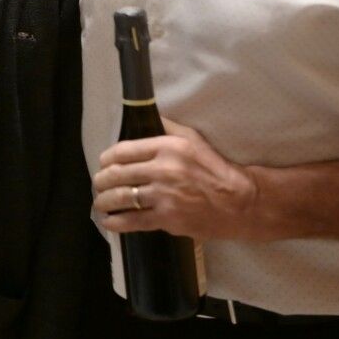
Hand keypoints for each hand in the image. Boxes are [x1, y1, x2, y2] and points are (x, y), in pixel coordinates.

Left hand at [93, 118, 261, 240]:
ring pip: (121, 197)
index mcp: (167, 147)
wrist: (240, 202)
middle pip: (117, 175)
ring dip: (104, 201)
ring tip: (100, 202)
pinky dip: (116, 222)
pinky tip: (109, 221)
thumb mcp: (192, 139)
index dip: (107, 159)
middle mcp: (162, 170)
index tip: (103, 164)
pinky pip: (133, 220)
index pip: (123, 151)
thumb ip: (167, 128)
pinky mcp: (167, 218)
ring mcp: (164, 196)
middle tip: (98, 184)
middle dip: (101, 180)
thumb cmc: (215, 168)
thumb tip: (145, 116)